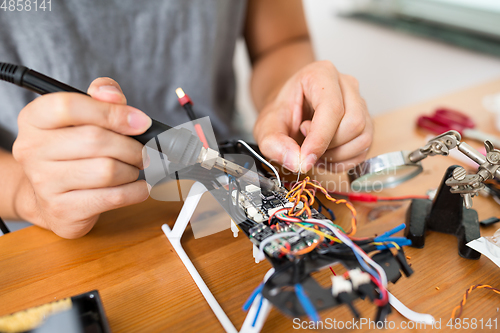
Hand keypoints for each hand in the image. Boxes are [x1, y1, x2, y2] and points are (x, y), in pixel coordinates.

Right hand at [13, 78, 151, 237]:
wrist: (50, 196)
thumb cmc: (73, 151)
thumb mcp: (83, 118)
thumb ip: (101, 99)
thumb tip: (113, 95)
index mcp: (34, 120)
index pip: (68, 106)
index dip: (111, 112)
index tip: (140, 122)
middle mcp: (32, 150)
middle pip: (96, 140)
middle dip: (131, 146)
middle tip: (143, 151)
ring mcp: (44, 183)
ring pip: (108, 170)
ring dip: (132, 169)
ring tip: (133, 169)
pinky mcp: (63, 210)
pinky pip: (114, 197)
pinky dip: (137, 191)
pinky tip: (139, 187)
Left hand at [253, 61, 372, 173]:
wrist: (290, 112)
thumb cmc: (282, 113)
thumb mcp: (266, 127)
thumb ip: (274, 143)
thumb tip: (297, 162)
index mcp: (322, 74)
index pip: (332, 108)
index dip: (320, 138)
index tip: (305, 158)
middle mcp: (347, 86)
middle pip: (353, 123)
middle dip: (328, 145)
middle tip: (304, 144)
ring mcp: (360, 104)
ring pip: (362, 138)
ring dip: (336, 155)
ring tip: (313, 149)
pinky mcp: (366, 124)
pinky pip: (363, 150)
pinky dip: (343, 161)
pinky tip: (325, 155)